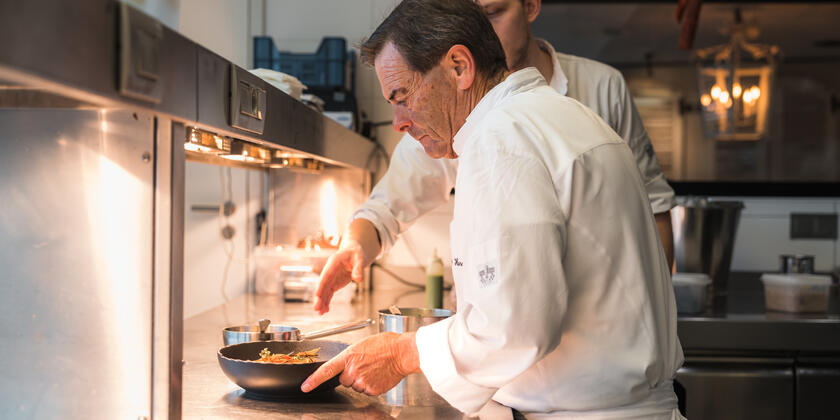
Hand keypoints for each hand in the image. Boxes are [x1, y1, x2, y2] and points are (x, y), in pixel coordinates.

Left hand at [301, 332, 419, 394]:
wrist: (402, 352)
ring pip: (356, 386)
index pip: (326, 370)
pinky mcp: (372, 390)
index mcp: (348, 356)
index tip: (305, 387)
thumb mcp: (362, 345)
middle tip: (365, 365)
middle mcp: (353, 370)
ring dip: (363, 380)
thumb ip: (350, 357)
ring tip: (374, 369)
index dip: (313, 380)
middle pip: (344, 380)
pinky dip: (372, 385)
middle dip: (352, 375)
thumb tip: (347, 367)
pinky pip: (367, 391)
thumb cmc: (385, 345)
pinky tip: (379, 375)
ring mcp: (362, 381)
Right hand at [314, 219, 380, 314]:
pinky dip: (327, 301)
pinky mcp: (334, 283)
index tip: (317, 295)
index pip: (325, 276)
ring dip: (322, 302)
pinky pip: (329, 294)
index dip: (321, 286)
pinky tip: (325, 310)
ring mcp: (331, 278)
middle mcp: (329, 271)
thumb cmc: (356, 253)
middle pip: (322, 285)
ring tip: (320, 313)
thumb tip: (359, 279)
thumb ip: (358, 269)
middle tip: (317, 308)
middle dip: (319, 297)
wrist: (354, 252)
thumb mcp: (359, 259)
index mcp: (333, 263)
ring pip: (324, 291)